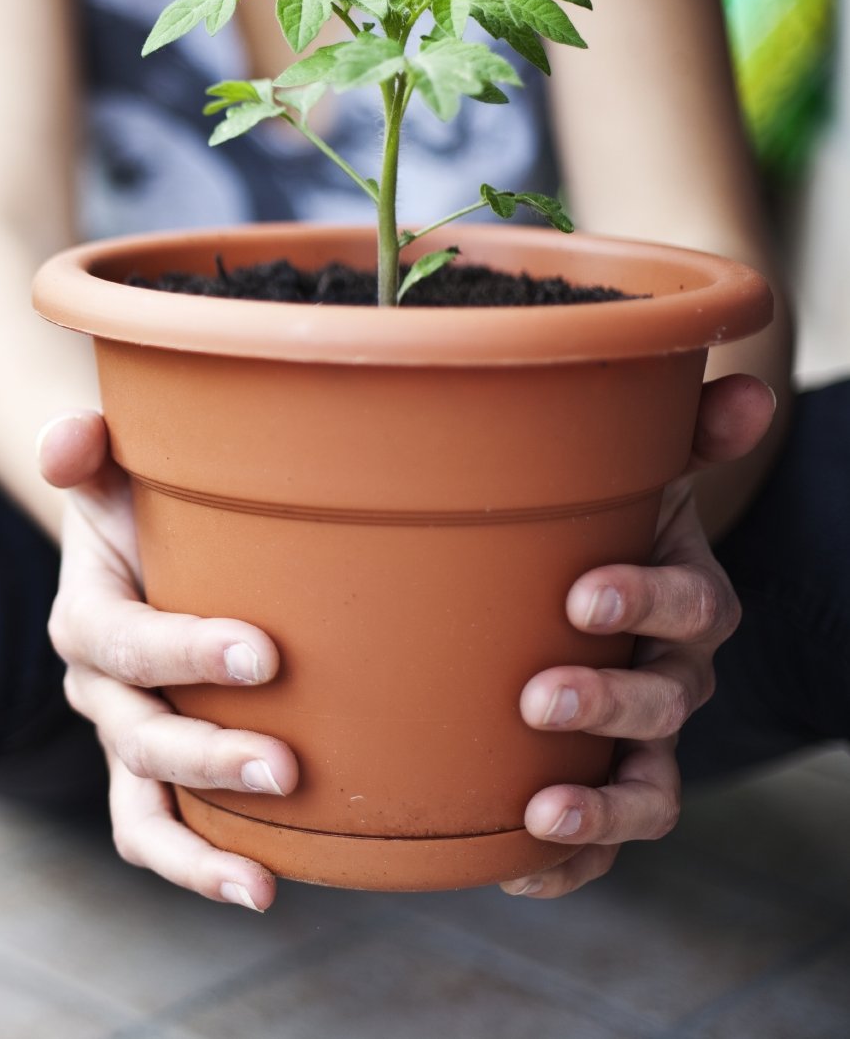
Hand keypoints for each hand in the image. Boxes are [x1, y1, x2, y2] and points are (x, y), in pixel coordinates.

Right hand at [38, 410, 296, 911]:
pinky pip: (160, 833)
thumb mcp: (117, 465)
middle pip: (137, 738)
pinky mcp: (156, 776)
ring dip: (196, 847)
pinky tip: (266, 887)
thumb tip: (69, 442)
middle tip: (286, 768)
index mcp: (86, 615)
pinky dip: (201, 867)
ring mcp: (125, 739)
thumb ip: (86, 444)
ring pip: (140, 811)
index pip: (123, 642)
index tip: (265, 655)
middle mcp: (97, 688)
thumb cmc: (146, 503)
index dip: (184, 652)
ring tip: (262, 882)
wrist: (146, 547)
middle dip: (207, 757)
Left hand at [502, 374, 777, 897]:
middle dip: (610, 702)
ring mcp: (638, 741)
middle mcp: (672, 675)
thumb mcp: (635, 473)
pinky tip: (512, 873)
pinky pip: (597, 845)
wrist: (579, 593)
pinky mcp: (598, 789)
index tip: (582, 593)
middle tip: (540, 696)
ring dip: (600, 810)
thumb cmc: (601, 527)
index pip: (693, 604)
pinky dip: (564, 867)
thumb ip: (685, 433)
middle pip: (666, 702)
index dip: (650, 600)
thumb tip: (745, 384)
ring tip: (541, 815)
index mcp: (683, 598)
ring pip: (646, 790)